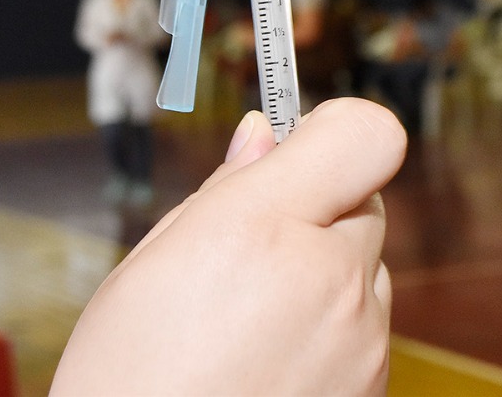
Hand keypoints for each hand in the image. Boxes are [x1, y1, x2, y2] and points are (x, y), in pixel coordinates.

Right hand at [52, 98, 406, 395]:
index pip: (368, 134)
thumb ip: (224, 189)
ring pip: (365, 266)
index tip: (304, 142)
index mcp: (262, 229)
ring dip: (326, 273)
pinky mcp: (374, 384)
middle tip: (255, 247)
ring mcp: (360, 338)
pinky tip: (272, 360)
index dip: (337, 130)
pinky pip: (366, 326)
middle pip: (365, 199)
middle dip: (320, 208)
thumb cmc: (127, 381)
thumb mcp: (149, 267)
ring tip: (251, 321)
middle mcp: (328, 278)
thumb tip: (263, 134)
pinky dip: (333, 329)